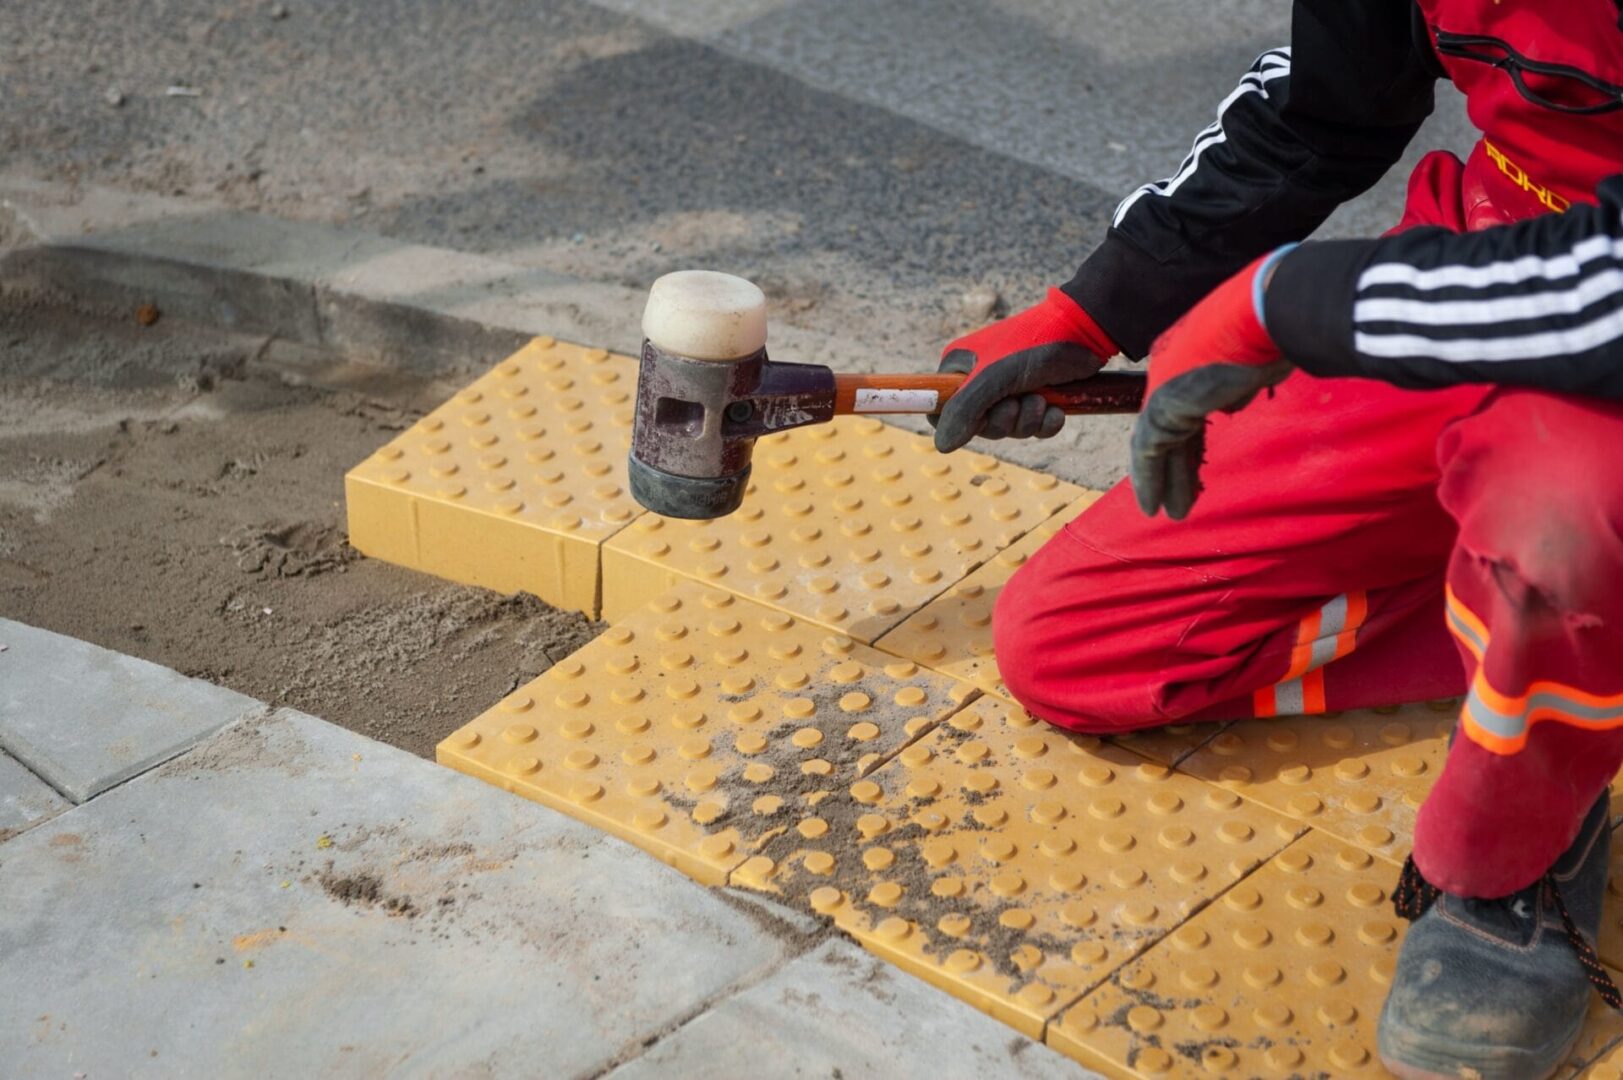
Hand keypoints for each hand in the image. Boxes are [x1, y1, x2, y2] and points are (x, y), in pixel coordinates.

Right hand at [930, 288, 1117, 451]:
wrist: (1085, 331)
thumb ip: (965, 410)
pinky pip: (1033, 428)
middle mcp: (980, 381)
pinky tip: (1057, 409)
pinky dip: (1045, 424)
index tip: (981, 417)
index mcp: (960, 369)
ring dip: (1028, 420)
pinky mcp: (1036, 399)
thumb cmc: (1034, 344)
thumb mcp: (994, 376)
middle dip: (1004, 420)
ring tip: (1041, 399)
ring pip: (1008, 429)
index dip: (958, 421)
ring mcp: (1009, 391)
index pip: (940, 408)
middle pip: (978, 427)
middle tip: (1018, 402)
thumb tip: (942, 446)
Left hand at [1131, 250, 1295, 520]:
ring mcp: (1164, 384)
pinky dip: (1150, 479)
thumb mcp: (1253, 363)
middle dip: (1175, 467)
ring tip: (1173, 513)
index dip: (1189, 444)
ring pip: (1154, 444)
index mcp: (1188, 357)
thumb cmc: (1275, 330)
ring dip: (1164, 481)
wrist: (1270, 312)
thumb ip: (1238, 384)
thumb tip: (1231, 404)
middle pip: (1168, 429)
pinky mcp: (1164, 403)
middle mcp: (1169, 369)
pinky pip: (1149, 450)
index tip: (1197, 467)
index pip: (1183, 410)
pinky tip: (1156, 507)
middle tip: (1180, 500)